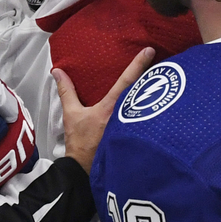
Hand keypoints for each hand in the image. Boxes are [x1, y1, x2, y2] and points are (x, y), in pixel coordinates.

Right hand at [54, 47, 155, 171]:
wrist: (85, 171)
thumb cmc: (81, 143)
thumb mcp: (72, 114)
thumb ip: (66, 91)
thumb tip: (57, 72)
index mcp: (112, 107)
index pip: (127, 80)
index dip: (138, 64)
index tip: (149, 50)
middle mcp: (127, 115)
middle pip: (144, 91)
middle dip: (153, 76)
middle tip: (163, 61)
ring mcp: (133, 126)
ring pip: (147, 104)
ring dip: (153, 92)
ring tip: (161, 79)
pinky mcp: (136, 136)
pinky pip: (145, 117)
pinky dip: (150, 108)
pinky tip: (154, 104)